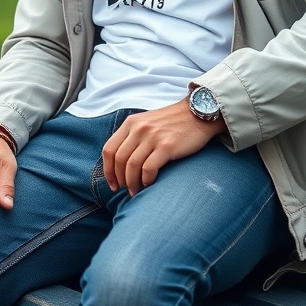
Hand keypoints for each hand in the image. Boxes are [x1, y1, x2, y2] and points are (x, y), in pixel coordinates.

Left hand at [102, 98, 225, 196]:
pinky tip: (149, 184)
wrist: (198, 114)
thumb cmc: (172, 122)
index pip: (109, 149)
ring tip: (136, 191)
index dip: (107, 170)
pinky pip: (148, 169)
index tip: (113, 183)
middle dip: (119, 179)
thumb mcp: (147, 122)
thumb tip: (120, 164)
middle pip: (119, 160)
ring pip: (132, 166)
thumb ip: (132, 137)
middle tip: (125, 189)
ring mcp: (153, 137)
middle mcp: (139, 128)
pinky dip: (146, 180)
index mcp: (131, 123)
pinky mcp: (167, 146)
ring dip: (131, 183)